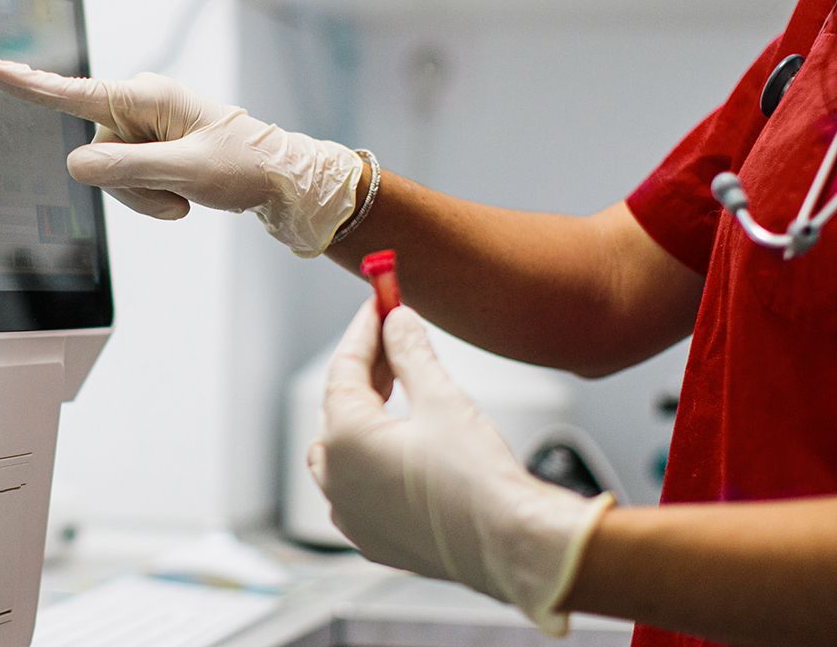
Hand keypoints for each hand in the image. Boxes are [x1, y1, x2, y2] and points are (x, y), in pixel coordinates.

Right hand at [0, 58, 361, 256]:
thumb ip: (127, 168)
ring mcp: (147, 130)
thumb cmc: (246, 167)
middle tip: (176, 194)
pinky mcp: (153, 150)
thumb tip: (78, 164)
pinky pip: (129, 180)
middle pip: (96, 150)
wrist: (283, 182)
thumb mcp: (186, 172)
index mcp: (149, 97)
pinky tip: (183, 197)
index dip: (32, 86)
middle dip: (128, 184)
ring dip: (143, 196)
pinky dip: (152, 197)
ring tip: (185, 198)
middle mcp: (142, 107)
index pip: (77, 94)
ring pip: (110, 172)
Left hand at [307, 300, 613, 634]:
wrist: (514, 548)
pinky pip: (356, 487)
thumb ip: (411, 354)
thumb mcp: (442, 399)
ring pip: (339, 449)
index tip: (379, 304)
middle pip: (339, 407)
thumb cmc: (479, 480)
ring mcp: (350, 514)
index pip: (343, 368)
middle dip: (365, 369)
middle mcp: (336, 480)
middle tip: (392, 336)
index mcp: (345, 440)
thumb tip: (396, 321)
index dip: (364, 331)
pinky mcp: (373, 538)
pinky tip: (399, 441)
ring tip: (395, 384)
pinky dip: (370, 457)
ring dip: (362, 414)